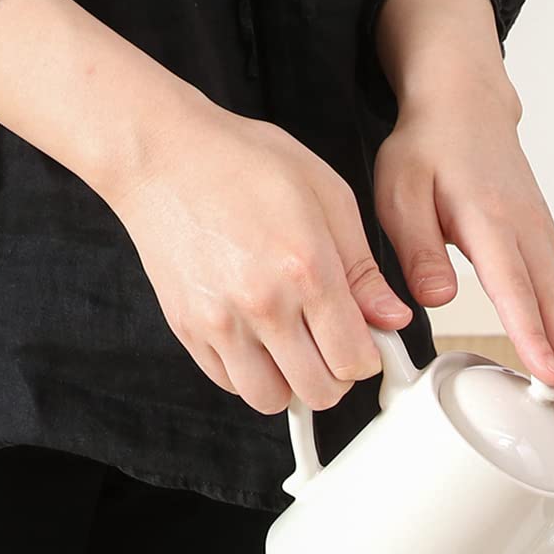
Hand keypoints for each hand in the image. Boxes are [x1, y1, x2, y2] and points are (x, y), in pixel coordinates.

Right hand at [107, 100, 414, 413]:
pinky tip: (259, 341)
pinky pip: (232, 385)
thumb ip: (363, 269)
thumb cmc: (243, 163)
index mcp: (306, 269)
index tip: (363, 342)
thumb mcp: (327, 196)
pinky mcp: (188, 329)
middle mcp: (262, 303)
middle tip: (331, 347)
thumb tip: (392, 319)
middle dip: (335, 376)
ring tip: (294, 349)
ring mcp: (220, 321)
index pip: (353, 359)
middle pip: (319, 391)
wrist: (161, 154)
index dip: (368, 358)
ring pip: (272, 399)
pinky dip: (251, 375)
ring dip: (291, 384)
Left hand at [373, 0, 553, 427]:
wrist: (465, 105)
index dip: (534, 337)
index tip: (549, 376)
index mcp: (491, 219)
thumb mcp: (400, 189)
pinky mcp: (545, 246)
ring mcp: (543, 239)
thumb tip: (437, 298)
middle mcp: (528, 232)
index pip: (517, 289)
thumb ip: (418, 246)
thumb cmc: (429, 149)